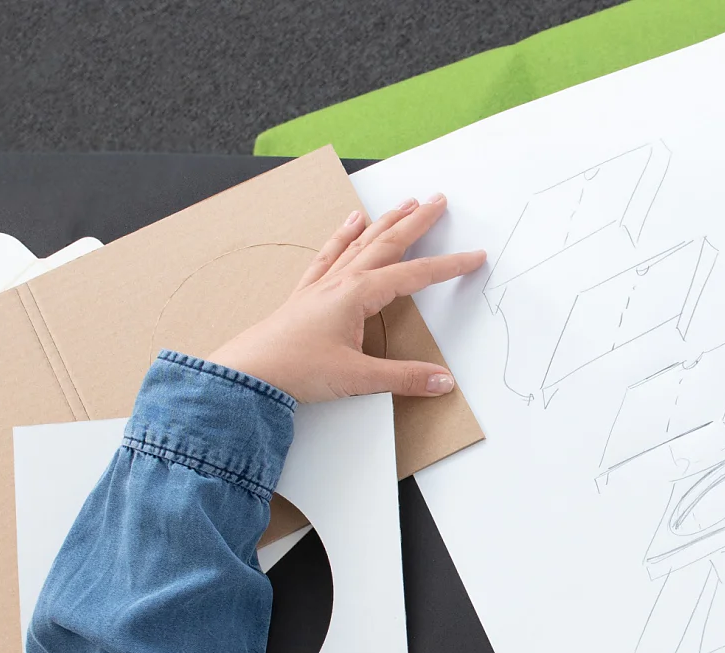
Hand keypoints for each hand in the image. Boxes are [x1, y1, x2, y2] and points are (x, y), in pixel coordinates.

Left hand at [209, 194, 486, 402]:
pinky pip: (331, 254)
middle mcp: (342, 281)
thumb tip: (442, 381)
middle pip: (387, 243)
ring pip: (362, 242)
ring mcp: (323, 284)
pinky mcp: (308, 293)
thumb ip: (404, 378)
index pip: (414, 275)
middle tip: (438, 200)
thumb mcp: (358, 378)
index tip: (474, 256)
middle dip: (416, 221)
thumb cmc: (297, 369)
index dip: (448, 266)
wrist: (249, 373)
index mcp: (358, 294)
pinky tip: (352, 221)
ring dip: (386, 221)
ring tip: (404, 203)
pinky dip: (343, 234)